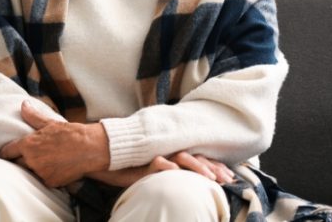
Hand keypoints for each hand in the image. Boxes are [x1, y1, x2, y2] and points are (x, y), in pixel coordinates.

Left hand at [0, 100, 108, 187]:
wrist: (90, 149)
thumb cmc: (70, 134)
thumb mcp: (50, 123)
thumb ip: (33, 116)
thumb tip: (23, 105)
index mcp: (28, 145)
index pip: (7, 152)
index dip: (3, 153)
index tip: (1, 155)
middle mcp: (32, 161)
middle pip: (15, 165)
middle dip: (16, 162)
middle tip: (20, 158)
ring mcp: (41, 173)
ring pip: (28, 173)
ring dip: (30, 169)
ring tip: (38, 163)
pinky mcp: (51, 182)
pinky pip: (41, 180)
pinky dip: (43, 175)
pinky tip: (50, 168)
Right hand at [87, 151, 235, 188]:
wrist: (102, 155)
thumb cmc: (127, 165)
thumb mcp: (152, 171)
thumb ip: (168, 171)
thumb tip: (183, 179)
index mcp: (171, 153)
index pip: (198, 158)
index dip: (215, 167)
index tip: (230, 177)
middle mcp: (167, 151)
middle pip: (195, 157)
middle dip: (213, 169)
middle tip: (227, 180)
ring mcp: (155, 154)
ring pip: (181, 157)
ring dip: (196, 167)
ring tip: (209, 178)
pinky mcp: (142, 159)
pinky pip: (157, 162)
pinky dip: (167, 167)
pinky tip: (176, 173)